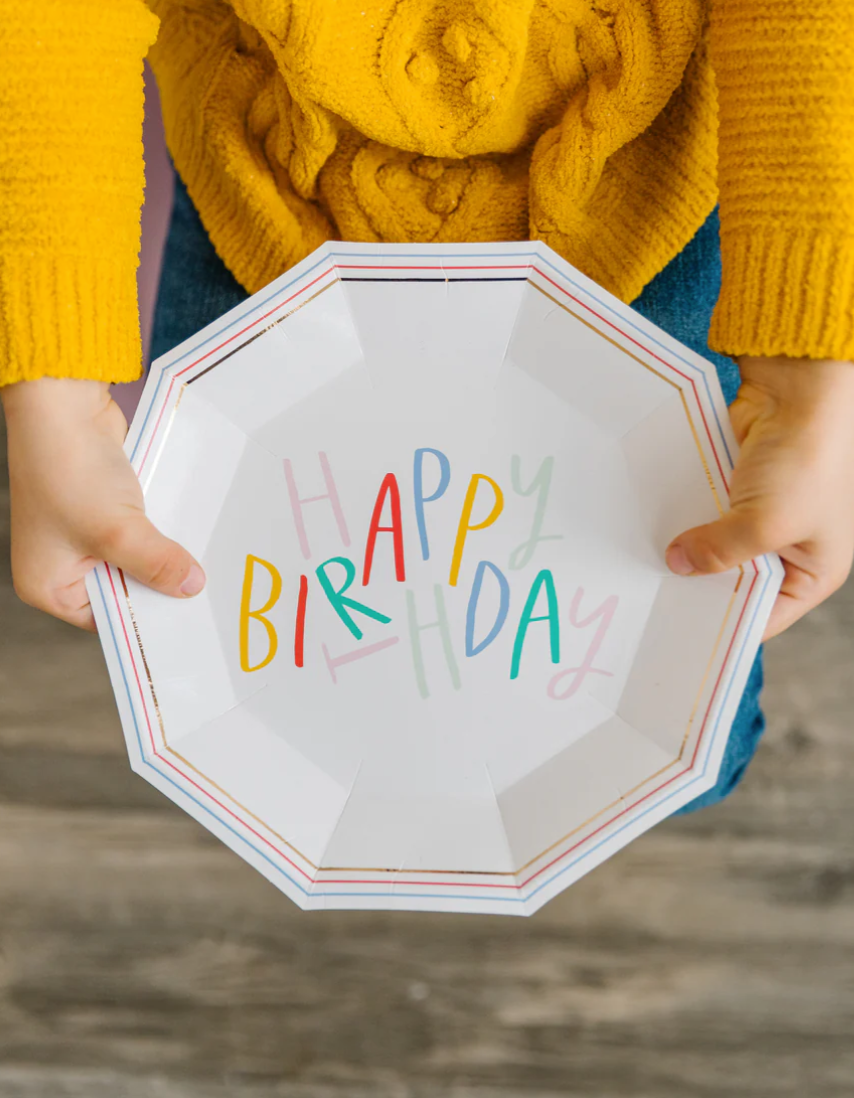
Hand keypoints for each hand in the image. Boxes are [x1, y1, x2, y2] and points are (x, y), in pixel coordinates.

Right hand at [2, 377, 205, 631]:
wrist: (63, 403)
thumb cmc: (70, 469)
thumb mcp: (117, 530)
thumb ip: (155, 564)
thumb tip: (191, 587)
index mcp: (48, 585)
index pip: (109, 620)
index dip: (147, 619)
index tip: (190, 622)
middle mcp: (63, 565)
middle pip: (126, 590)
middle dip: (161, 584)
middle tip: (207, 595)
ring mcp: (84, 535)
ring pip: (138, 558)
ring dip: (166, 554)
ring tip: (207, 567)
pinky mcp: (105, 509)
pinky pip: (142, 531)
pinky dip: (164, 531)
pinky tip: (194, 536)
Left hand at [665, 356, 853, 640]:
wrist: (800, 387)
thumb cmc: (806, 460)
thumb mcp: (765, 523)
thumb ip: (719, 552)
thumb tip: (676, 564)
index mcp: (812, 570)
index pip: (761, 615)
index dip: (722, 624)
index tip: (675, 633)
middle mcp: (785, 547)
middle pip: (730, 580)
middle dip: (694, 584)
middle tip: (646, 599)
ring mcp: (757, 513)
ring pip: (709, 543)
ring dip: (680, 547)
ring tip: (635, 567)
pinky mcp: (732, 485)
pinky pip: (699, 508)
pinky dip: (678, 514)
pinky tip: (643, 527)